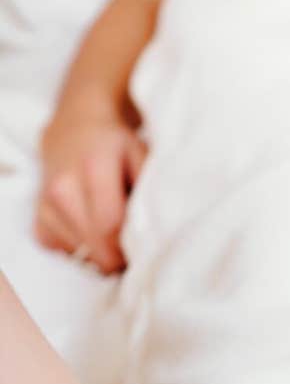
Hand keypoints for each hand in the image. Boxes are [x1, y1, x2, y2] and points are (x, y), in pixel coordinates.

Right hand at [35, 110, 146, 273]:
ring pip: (80, 253)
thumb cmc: (115, 145)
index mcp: (93, 167)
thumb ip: (150, 190)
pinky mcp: (38, 217)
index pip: (111, 225)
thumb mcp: (141, 155)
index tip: (143, 247)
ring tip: (110, 230)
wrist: (74, 128)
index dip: (130, 245)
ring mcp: (47, 204)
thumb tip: (157, 230)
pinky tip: (89, 228)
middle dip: (118, 256)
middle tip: (131, 247)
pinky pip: (60, 249)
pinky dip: (78, 247)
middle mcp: (63, 187)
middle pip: (97, 246)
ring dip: (100, 251)